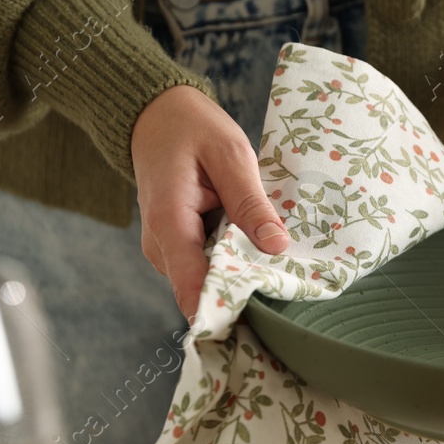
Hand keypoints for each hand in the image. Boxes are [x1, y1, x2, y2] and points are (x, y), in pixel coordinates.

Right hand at [131, 85, 287, 318]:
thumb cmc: (191, 129)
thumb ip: (250, 202)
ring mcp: (165, 251)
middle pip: (204, 290)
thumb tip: (276, 246)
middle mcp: (160, 246)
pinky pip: (206, 268)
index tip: (259, 327)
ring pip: (207, 281)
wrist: (155, 116)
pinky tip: (256, 250)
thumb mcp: (230, 154)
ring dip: (240, 275)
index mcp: (169, 222)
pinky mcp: (175, 249)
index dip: (226, 310)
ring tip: (278, 266)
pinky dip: (232, 262)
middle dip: (244, 291)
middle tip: (288, 288)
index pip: (193, 287)